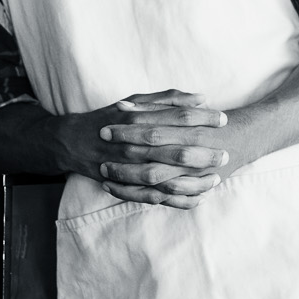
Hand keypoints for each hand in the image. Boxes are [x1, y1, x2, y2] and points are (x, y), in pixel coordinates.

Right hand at [71, 89, 234, 208]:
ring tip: (217, 177)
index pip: (176, 117)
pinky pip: (155, 197)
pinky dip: (177, 200)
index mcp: (138, 118)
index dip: (202, 118)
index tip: (223, 118)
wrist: (72, 142)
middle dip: (204, 152)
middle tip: (225, 152)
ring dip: (194, 180)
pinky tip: (198, 198)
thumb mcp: (136, 100)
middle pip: (175, 149)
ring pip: (166, 177)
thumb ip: (168, 99)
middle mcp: (133, 144)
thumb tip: (200, 98)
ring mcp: (129, 168)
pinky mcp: (126, 186)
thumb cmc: (111, 118)